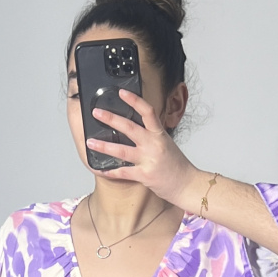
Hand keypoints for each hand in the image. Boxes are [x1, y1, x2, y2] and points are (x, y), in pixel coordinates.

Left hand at [87, 89, 197, 205]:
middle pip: (129, 127)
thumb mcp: (166, 144)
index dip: (134, 100)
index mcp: (159, 134)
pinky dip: (110, 171)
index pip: (147, 111)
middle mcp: (153, 144)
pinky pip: (123, 172)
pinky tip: (100, 169)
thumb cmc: (177, 166)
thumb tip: (136, 129)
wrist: (187, 184)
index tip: (121, 92)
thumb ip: (152, 136)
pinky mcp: (144, 175)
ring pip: (122, 150)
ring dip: (104, 145)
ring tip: (90, 141)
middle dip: (111, 119)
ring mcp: (148, 160)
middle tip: (97, 113)